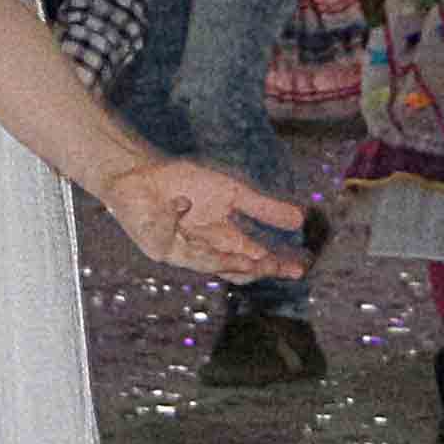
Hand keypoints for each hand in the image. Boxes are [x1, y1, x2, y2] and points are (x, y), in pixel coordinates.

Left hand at [99, 155, 304, 278]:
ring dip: (228, 261)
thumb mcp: (231, 192)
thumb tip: (301, 219)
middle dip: (256, 269)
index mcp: (224, 239)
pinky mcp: (159, 247)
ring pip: (209, 263)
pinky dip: (178, 214)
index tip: (300, 267)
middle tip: (276, 266)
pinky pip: (170, 235)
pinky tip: (184, 201)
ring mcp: (182, 253)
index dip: (276, 265)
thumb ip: (262, 208)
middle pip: (236, 268)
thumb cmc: (184, 182)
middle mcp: (206, 251)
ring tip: (251, 261)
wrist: (142, 175)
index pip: (255, 258)